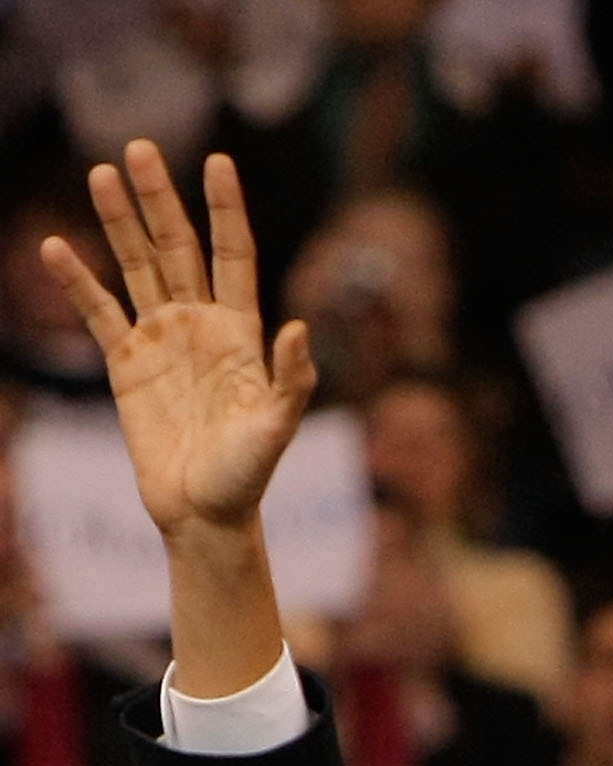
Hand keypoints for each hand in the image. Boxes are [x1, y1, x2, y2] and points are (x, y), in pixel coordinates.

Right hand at [42, 146, 314, 543]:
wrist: (204, 514)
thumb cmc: (247, 477)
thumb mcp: (276, 430)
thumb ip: (291, 381)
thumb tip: (301, 329)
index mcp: (241, 334)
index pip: (234, 256)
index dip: (225, 210)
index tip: (218, 161)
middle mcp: (200, 326)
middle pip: (178, 248)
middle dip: (161, 200)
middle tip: (139, 148)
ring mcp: (162, 340)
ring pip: (137, 267)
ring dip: (120, 222)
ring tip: (102, 175)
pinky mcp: (127, 363)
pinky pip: (98, 312)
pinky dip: (78, 282)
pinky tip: (56, 247)